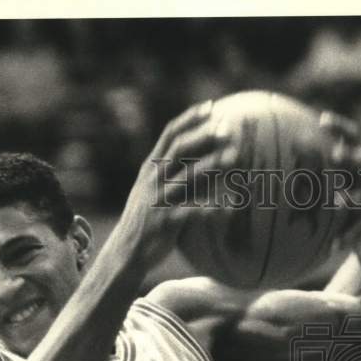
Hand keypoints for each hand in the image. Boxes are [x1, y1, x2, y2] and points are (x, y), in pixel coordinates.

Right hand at [117, 101, 236, 269]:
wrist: (125, 253)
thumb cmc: (148, 222)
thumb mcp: (160, 193)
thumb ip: (182, 177)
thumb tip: (215, 163)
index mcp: (150, 168)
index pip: (169, 134)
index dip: (190, 118)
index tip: (211, 107)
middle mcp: (152, 179)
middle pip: (178, 149)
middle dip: (203, 135)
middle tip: (227, 127)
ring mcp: (157, 199)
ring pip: (186, 177)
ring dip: (211, 165)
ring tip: (234, 157)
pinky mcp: (164, 222)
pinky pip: (192, 212)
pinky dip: (212, 209)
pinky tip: (231, 208)